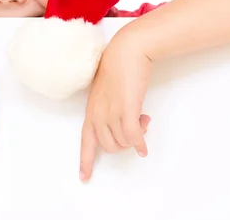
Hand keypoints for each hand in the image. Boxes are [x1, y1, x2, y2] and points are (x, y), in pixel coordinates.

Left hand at [79, 30, 151, 181]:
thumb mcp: (108, 91)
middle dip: (124, 143)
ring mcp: (111, 112)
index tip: (84, 177)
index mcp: (91, 109)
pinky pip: (132, 137)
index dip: (86, 160)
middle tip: (137, 126)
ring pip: (122, 143)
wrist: (127, 51)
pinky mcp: (126, 109)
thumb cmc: (119, 67)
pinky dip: (139, 144)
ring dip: (135, 138)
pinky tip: (144, 148)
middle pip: (109, 146)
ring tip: (143, 120)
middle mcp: (98, 113)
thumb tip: (123, 121)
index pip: (85, 140)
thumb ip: (111, 107)